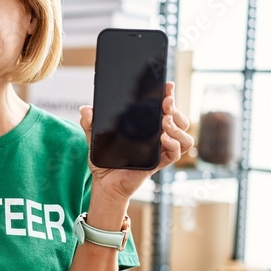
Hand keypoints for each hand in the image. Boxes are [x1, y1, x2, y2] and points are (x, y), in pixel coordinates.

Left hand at [78, 81, 194, 202]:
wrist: (103, 183)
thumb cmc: (104, 161)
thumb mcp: (94, 138)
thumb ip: (89, 123)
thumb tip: (85, 109)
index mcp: (147, 128)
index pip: (166, 110)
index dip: (169, 97)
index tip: (167, 87)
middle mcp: (157, 138)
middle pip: (180, 121)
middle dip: (176, 110)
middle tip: (165, 104)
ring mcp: (159, 151)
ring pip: (185, 137)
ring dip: (178, 127)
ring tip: (164, 122)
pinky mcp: (158, 164)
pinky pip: (175, 154)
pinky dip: (173, 144)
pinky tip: (162, 139)